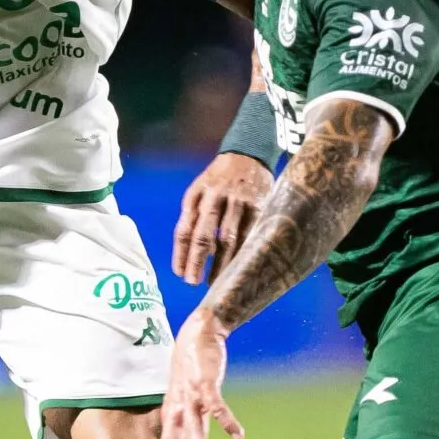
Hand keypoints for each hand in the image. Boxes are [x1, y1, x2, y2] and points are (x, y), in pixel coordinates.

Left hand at [158, 309, 243, 438]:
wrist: (197, 333)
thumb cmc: (191, 370)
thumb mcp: (186, 402)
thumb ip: (189, 428)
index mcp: (173, 414)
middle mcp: (178, 408)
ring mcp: (191, 396)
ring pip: (194, 426)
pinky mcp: (205, 383)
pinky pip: (217, 406)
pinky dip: (227, 421)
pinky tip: (238, 436)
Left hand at [173, 153, 273, 283]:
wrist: (248, 154)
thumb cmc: (218, 180)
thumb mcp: (199, 190)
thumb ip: (194, 218)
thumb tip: (197, 254)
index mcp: (196, 195)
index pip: (184, 229)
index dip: (181, 254)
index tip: (180, 274)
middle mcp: (215, 197)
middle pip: (203, 235)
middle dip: (197, 261)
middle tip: (192, 282)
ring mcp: (238, 202)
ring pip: (228, 238)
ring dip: (221, 264)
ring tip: (216, 283)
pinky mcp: (258, 206)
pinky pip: (250, 234)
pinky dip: (243, 253)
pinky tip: (240, 268)